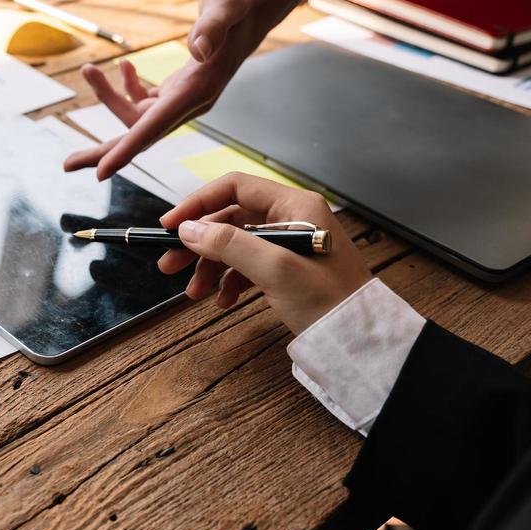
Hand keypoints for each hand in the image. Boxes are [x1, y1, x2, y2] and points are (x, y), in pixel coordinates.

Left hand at [63, 0, 363, 179]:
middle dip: (105, 150)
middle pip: (141, 135)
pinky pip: (148, 101)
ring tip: (88, 70)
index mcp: (198, 89)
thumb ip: (212, 26)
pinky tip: (123, 68)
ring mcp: (187, 95)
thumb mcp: (225, 2)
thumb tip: (196, 49)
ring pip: (139, 115)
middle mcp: (192, 100)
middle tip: (67, 164)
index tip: (101, 173)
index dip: (127, 151)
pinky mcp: (184, 85)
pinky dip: (129, 88)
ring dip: (109, 97)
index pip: (155, 128)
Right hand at [156, 174, 369, 335]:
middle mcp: (292, 217)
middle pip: (231, 219)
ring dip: (210, 266)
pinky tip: (222, 301)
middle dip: (199, 242)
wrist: (361, 341)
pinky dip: (230, 281)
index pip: (235, 188)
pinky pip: (249, 265)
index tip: (170, 226)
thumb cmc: (329, 301)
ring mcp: (290, 244)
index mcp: (294, 205)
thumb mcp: (274, 269)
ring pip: (236, 245)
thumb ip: (229, 244)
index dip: (198, 204)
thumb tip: (188, 229)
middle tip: (170, 264)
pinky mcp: (289, 268)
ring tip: (194, 293)